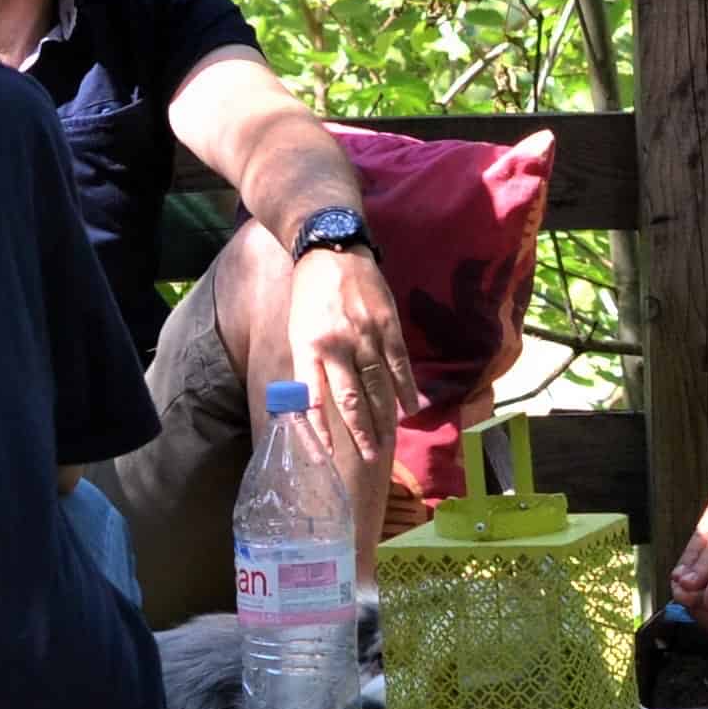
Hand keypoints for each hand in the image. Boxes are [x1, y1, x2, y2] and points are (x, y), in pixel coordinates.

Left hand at [282, 239, 413, 457]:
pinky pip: (399, 365)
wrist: (331, 249)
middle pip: (351, 399)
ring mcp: (366, 335)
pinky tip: (409, 410)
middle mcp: (337, 345)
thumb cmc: (310, 296)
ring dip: (384, 418)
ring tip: (387, 444)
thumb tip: (317, 404)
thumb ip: (308, 365)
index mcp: (308, 348)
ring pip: (378, 386)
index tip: (327, 455)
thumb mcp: (297, 331)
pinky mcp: (388, 325)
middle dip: (361, 433)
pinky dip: (405, 389)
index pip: (313, 399)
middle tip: (369, 458)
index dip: (321, 429)